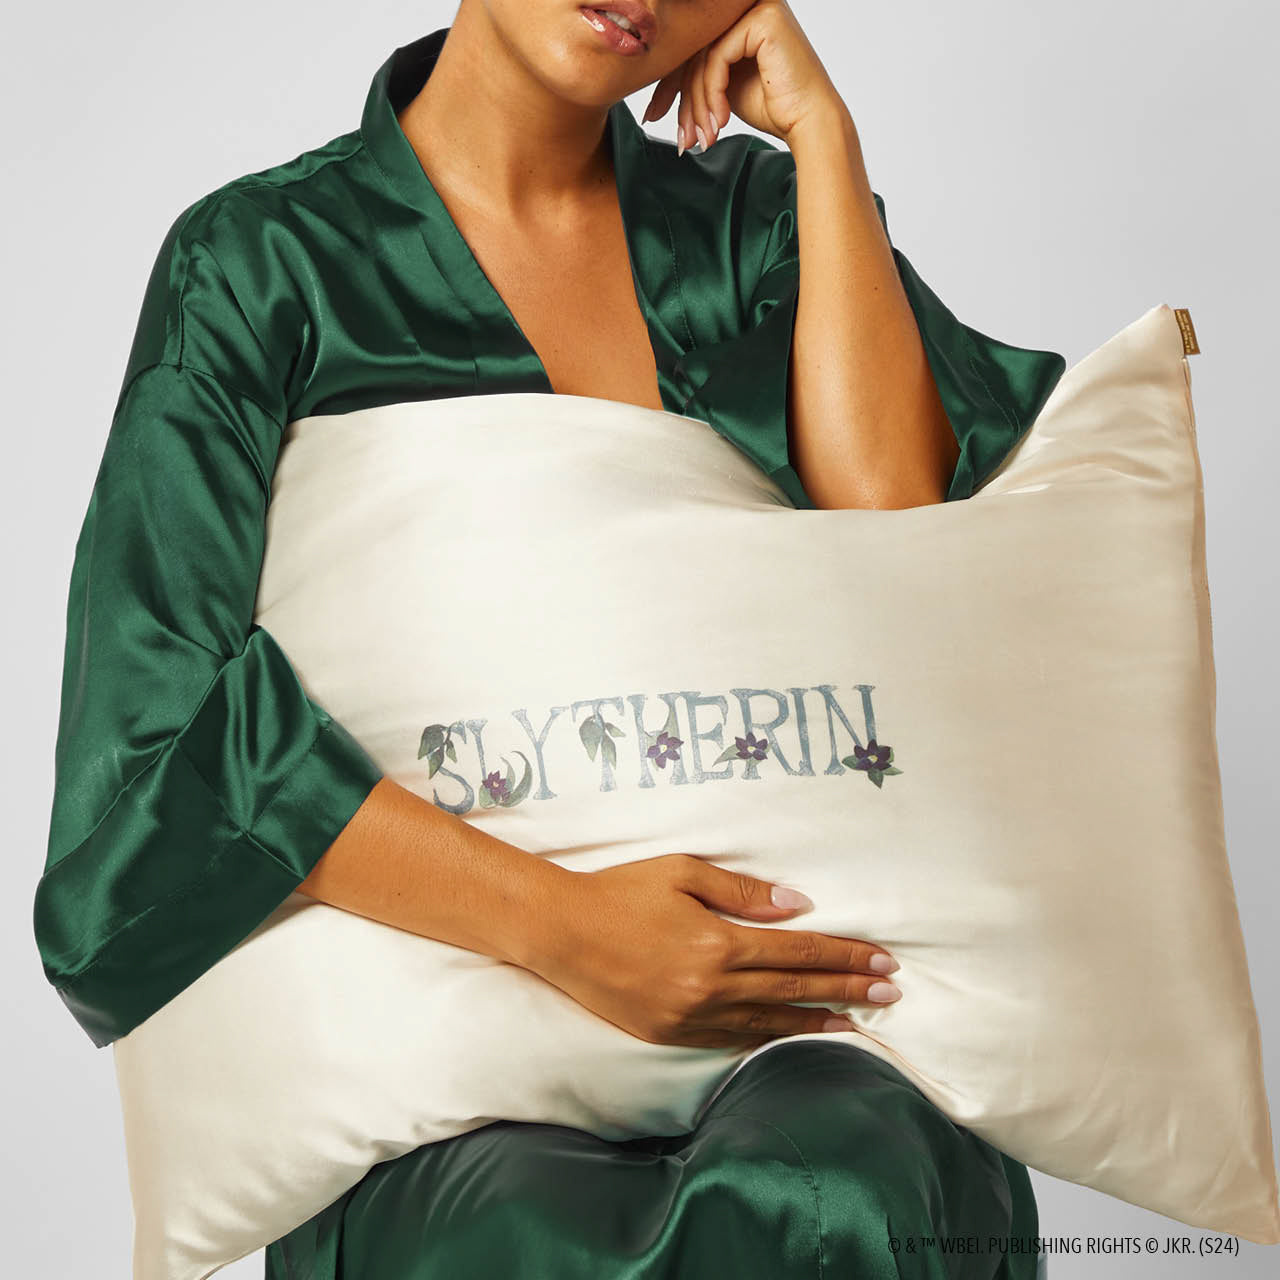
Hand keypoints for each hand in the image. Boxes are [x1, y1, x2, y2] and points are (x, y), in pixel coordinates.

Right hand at [523, 853, 901, 1049]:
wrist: (560, 931)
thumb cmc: (621, 891)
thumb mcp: (682, 871)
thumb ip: (742, 891)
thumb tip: (796, 907)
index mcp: (717, 943)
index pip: (798, 951)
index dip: (844, 955)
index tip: (881, 960)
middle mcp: (710, 987)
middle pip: (794, 989)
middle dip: (846, 990)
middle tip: (890, 993)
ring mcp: (690, 1017)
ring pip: (768, 1022)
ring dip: (816, 1021)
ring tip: (855, 1022)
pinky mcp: (669, 1034)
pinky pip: (732, 1040)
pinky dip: (769, 1037)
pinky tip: (792, 1034)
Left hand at [641, 0, 845, 150]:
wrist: (809, 122)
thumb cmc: (775, 107)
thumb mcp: (723, 87)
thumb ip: (697, 74)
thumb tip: (653, 93)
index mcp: (738, 16)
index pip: (692, 45)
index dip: (669, 84)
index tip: (654, 116)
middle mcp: (748, 4)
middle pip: (695, 49)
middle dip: (682, 100)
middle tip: (682, 138)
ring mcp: (756, 7)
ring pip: (703, 57)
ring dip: (698, 105)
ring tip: (702, 137)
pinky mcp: (761, 19)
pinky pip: (717, 57)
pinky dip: (713, 94)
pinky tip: (720, 120)